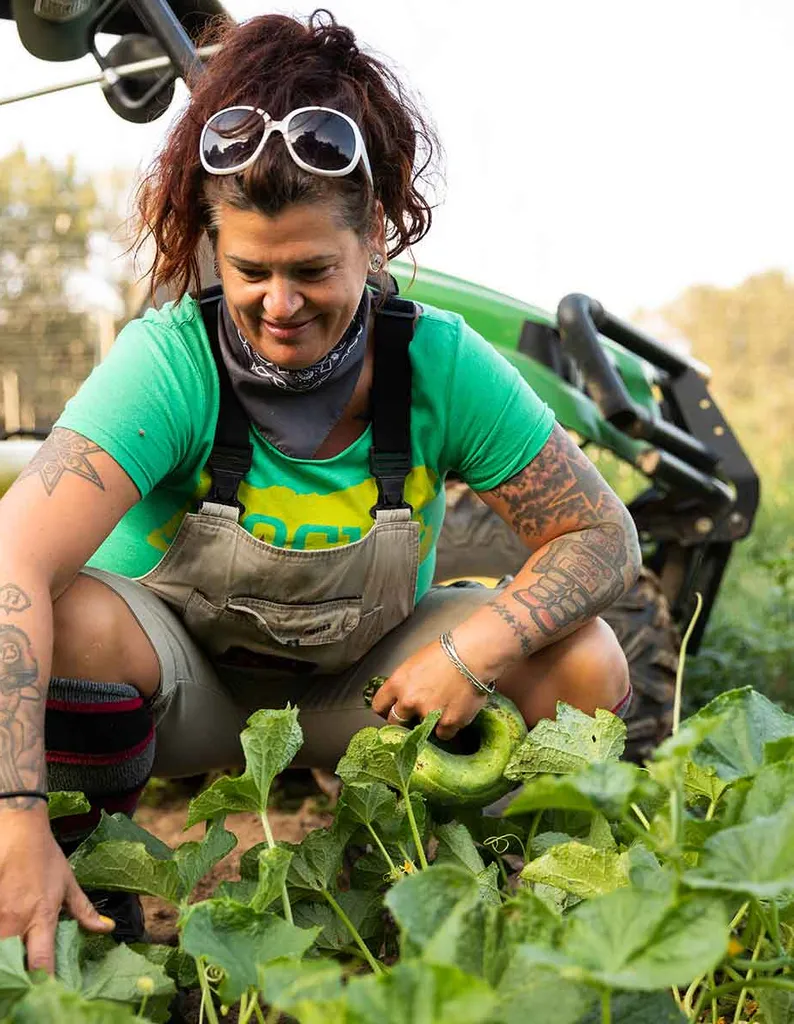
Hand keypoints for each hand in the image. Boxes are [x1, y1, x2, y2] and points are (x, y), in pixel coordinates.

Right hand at [0, 804, 114, 972]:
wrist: (19, 831)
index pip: (41, 961)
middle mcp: (14, 920)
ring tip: (19, 960)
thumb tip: (106, 928)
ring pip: (0, 950)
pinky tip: (9, 944)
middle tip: (30, 979)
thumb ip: (84, 911)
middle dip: (20, 974)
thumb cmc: (45, 857)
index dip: (45, 980)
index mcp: (41, 917)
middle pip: (12, 961)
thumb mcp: (69, 883)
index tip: (51, 990)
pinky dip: (1, 944)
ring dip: (9, 957)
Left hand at [370, 637, 487, 740]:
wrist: (473, 655)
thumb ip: (405, 683)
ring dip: (428, 723)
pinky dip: (448, 726)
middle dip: (404, 720)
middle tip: (417, 712)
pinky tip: (454, 712)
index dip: (386, 709)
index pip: (379, 706)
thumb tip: (402, 696)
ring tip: (442, 707)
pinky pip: (443, 734)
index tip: (392, 711)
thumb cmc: (447, 652)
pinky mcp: (447, 723)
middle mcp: (409, 701)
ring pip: (420, 730)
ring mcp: (427, 714)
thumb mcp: (415, 663)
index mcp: (398, 683)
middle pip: (396, 722)